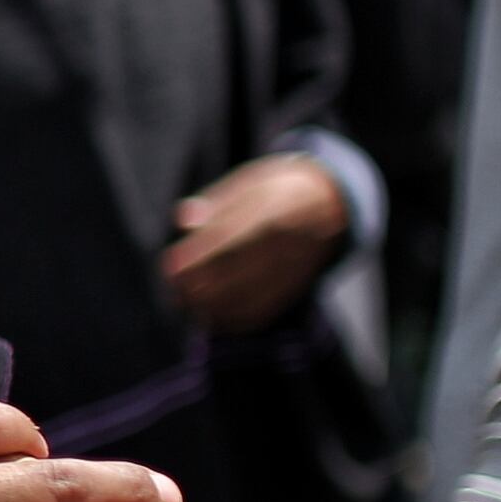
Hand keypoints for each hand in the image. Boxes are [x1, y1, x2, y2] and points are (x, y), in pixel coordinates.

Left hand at [162, 153, 351, 333]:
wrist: (329, 204)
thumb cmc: (278, 188)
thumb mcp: (250, 181)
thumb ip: (216, 203)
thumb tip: (184, 220)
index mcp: (269, 212)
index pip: (227, 239)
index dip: (196, 257)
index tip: (170, 267)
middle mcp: (283, 245)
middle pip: (234, 273)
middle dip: (197, 286)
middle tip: (174, 289)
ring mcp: (290, 269)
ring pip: (246, 298)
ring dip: (210, 306)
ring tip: (186, 303)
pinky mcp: (294, 288)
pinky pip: (262, 312)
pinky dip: (233, 320)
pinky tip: (212, 317)